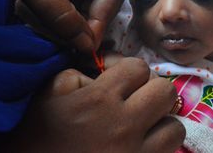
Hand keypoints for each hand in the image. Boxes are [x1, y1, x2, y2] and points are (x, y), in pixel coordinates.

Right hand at [3, 58, 184, 151]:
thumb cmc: (37, 135)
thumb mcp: (50, 93)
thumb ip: (82, 73)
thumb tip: (110, 70)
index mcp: (100, 100)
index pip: (140, 67)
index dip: (131, 70)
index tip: (120, 78)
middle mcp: (124, 125)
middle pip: (165, 92)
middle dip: (153, 90)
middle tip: (137, 98)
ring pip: (175, 127)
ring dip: (162, 122)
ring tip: (144, 125)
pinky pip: (168, 152)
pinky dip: (160, 145)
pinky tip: (143, 143)